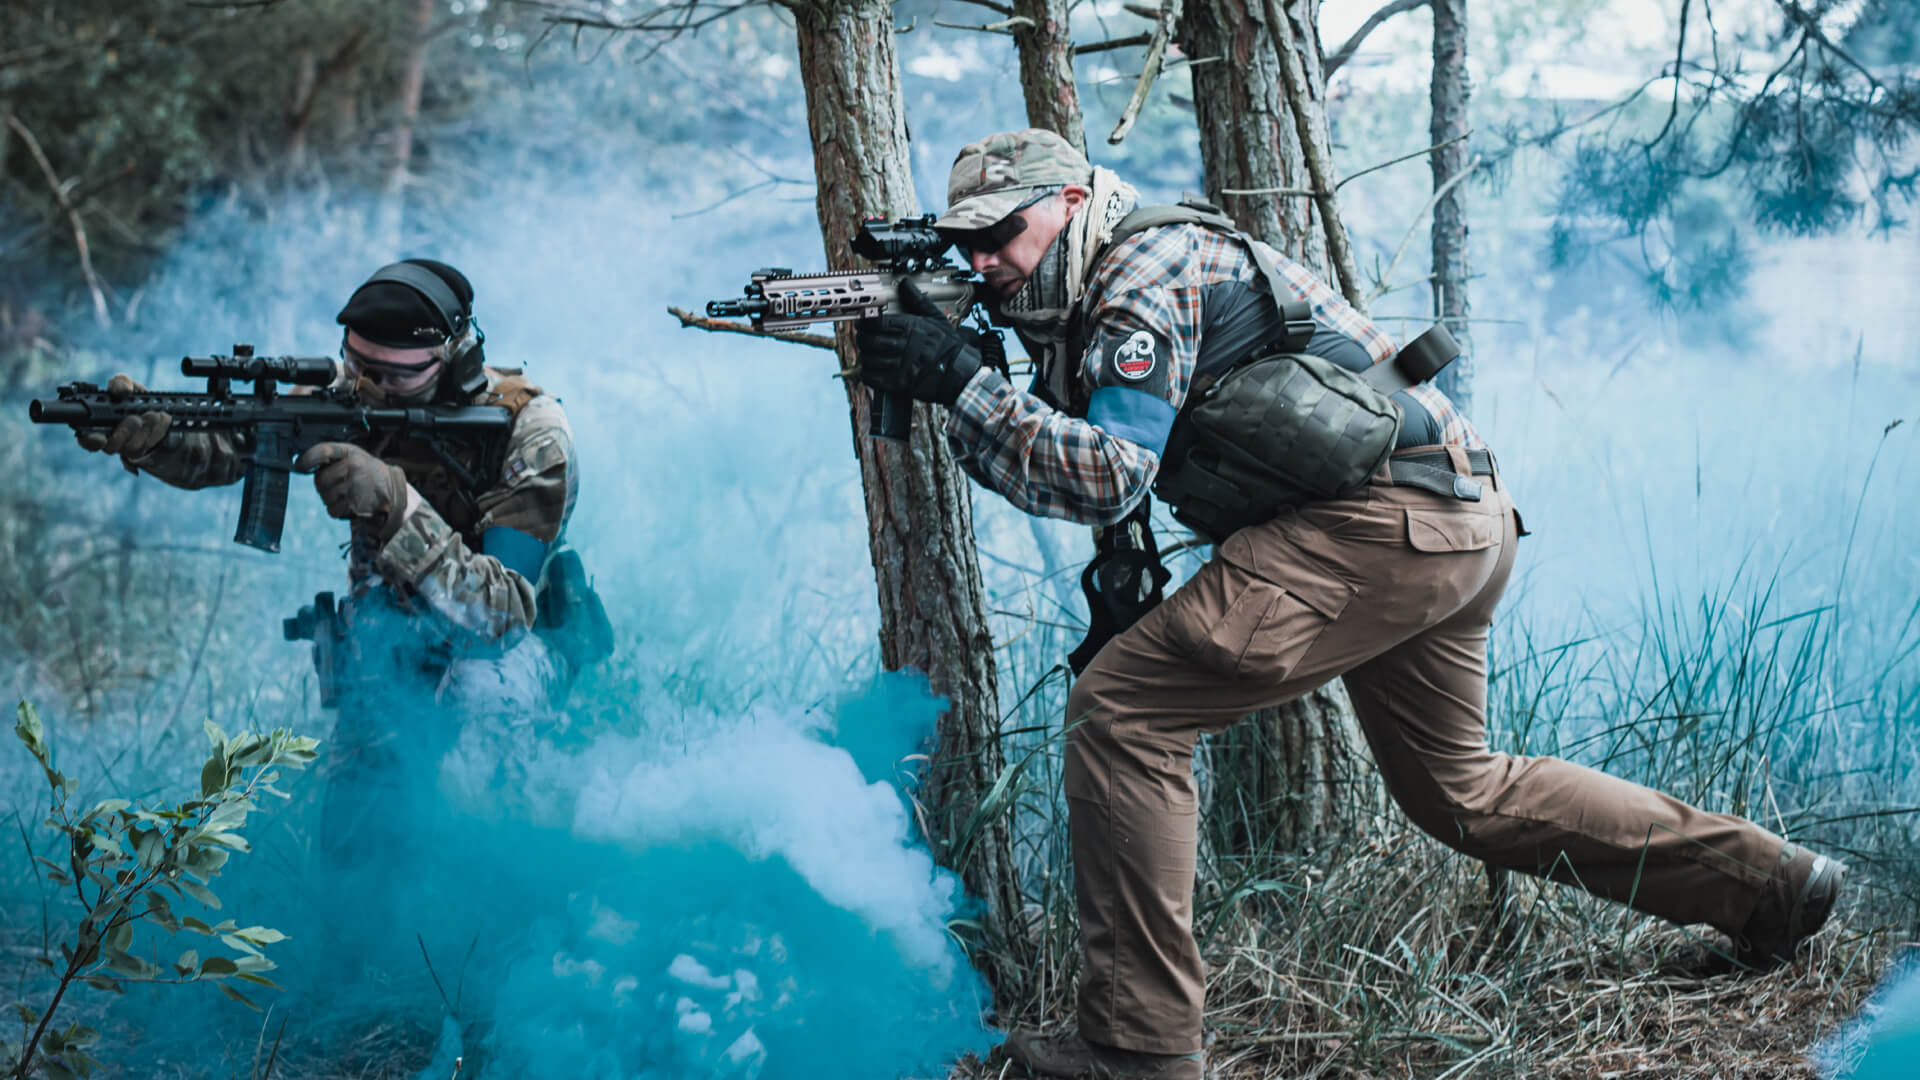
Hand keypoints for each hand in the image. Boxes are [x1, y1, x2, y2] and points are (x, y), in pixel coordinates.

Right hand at [76, 375, 171, 467]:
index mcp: (96, 424)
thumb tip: (123, 390)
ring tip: (153, 415)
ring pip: (133, 448)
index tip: (101, 438)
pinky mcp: (144, 450)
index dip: (91, 441)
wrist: (156, 408)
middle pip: (112, 447)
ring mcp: (126, 448)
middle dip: (125, 431)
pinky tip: (160, 420)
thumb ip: (120, 383)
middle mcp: (108, 440)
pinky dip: (157, 431)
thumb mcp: (126, 385)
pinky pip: (149, 446)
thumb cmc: (133, 397)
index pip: (86, 440)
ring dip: (145, 429)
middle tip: (136, 419)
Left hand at [293, 442, 411, 540]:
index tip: (298, 466)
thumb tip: (299, 465)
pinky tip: (349, 503)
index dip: (307, 459)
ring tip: (347, 494)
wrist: (391, 489)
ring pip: (325, 496)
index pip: (322, 451)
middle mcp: (353, 466)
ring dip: (331, 499)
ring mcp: (355, 485)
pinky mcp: (356, 503)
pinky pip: (332, 509)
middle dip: (324, 486)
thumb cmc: (365, 472)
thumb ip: (329, 458)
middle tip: (337, 485)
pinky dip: (337, 510)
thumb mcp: (352, 456)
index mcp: (350, 452)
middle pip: (320, 480)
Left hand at [853, 279, 982, 406]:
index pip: (877, 322)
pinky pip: (872, 378)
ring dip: (866, 357)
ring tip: (871, 355)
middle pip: (869, 340)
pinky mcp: (899, 383)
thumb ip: (917, 301)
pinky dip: (868, 374)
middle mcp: (903, 346)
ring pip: (868, 360)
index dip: (866, 322)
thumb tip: (905, 284)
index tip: (864, 322)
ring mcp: (900, 366)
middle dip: (863, 339)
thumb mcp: (936, 318)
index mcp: (910, 328)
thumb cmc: (948, 346)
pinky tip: (873, 370)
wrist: (959, 373)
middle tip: (864, 338)